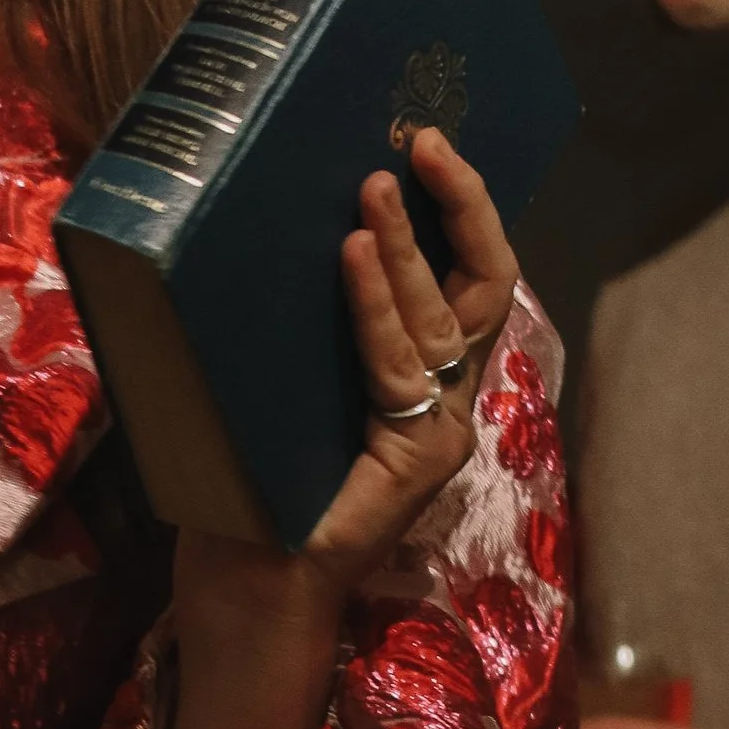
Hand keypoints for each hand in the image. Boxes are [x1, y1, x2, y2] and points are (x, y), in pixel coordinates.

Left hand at [171, 128, 519, 728]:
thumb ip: (289, 318)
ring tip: (371, 185)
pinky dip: (375, 306)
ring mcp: (438, 428)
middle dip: (459, 205)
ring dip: (404, 242)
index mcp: (419, 373)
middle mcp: (445, 397)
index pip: (467, 276)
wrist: (247, 588)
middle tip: (419, 141)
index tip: (428, 144)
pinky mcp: (418, 458)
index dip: (460, 208)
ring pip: (439, 317)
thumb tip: (252, 223)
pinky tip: (352, 255)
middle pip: (481, 283)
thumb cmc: (247, 484)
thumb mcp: (270, 379)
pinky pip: (397, 364)